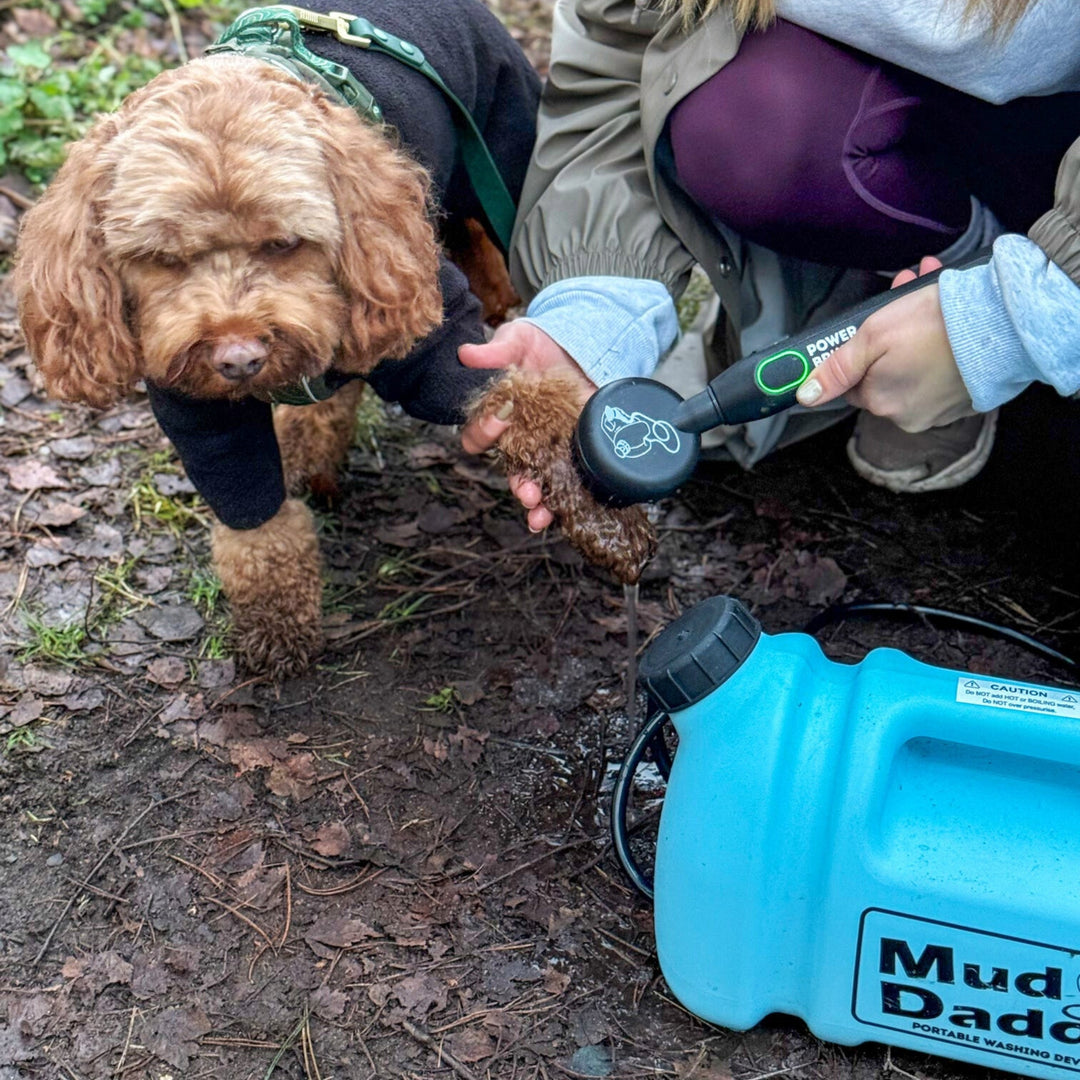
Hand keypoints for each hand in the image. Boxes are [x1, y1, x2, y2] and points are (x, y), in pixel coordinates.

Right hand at [460, 320, 594, 530]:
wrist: (575, 345)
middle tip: (526, 493)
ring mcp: (548, 447)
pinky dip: (566, 497)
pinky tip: (568, 509)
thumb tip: (467, 353)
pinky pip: (568, 478)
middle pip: (512, 470)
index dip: (484, 432)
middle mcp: (519, 439)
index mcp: (497, 417)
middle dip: (518, 485)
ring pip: (538, 482)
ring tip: (540, 514)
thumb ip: (495, 351)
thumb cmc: (535, 345)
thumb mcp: (516, 340)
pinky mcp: (576, 447)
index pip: (479, 436)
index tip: (499, 421)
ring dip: (538, 501)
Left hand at [795, 256, 974, 431]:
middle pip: (884, 369)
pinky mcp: (965, 398)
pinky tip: (949, 317)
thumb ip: (837, 368)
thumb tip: (806, 396)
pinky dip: (942, 343)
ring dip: (915, 330)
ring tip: (926, 292)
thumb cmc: (936, 326)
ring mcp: (938, 409)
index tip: (875, 322)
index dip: (862, 349)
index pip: (855, 381)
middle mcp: (907, 414)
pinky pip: (942, 369)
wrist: (1003, 323)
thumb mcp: (872, 336)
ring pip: (914, 365)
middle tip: (902, 295)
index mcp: (881, 402)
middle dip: (891, 332)